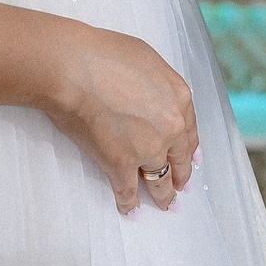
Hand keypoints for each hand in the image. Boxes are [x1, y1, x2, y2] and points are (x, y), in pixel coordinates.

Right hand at [42, 22, 199, 213]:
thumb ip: (157, 85)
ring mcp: (147, 148)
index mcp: (179, 98)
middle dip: (180, 176)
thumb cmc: (105, 55)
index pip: (189, 131)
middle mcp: (170, 126)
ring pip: (159, 179)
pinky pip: (127, 189)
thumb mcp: (148, 61)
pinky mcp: (120, 164)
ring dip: (162, 194)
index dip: (188, 148)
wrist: (76, 69)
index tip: (189, 160)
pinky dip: (128, 203)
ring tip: (164, 205)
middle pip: (179, 158)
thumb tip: (153, 98)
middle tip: (181, 188)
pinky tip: (130, 210)